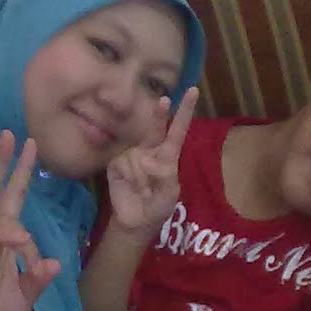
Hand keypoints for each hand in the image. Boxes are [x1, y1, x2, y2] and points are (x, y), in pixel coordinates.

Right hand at [0, 131, 61, 310]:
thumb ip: (38, 277)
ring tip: (8, 148)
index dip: (20, 178)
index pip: (12, 203)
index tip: (30, 150)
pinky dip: (5, 234)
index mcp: (2, 242)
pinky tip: (18, 233)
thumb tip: (55, 262)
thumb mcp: (25, 295)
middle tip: (15, 134)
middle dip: (8, 165)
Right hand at [104, 87, 198, 236]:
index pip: (178, 130)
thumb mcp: (170, 194)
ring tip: (144, 191)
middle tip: (164, 100)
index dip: (185, 111)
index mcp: (168, 154)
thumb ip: (166, 177)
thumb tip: (150, 162)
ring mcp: (132, 154)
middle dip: (159, 114)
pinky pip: (125, 163)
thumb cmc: (158, 205)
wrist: (136, 220)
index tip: (193, 91)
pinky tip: (131, 187)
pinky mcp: (117, 162)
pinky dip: (130, 178)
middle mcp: (150, 149)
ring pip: (138, 156)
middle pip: (155, 128)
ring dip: (142, 177)